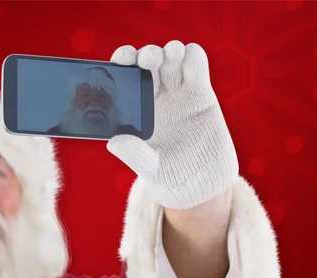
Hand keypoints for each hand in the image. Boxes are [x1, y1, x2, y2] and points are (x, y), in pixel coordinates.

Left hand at [106, 41, 238, 209]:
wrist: (201, 187)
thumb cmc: (168, 178)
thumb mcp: (149, 169)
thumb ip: (134, 154)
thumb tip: (114, 142)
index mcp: (133, 109)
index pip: (124, 76)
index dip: (122, 62)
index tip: (123, 61)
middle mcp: (154, 96)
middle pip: (148, 61)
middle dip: (147, 54)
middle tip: (147, 61)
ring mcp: (178, 93)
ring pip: (172, 56)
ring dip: (169, 50)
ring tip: (168, 58)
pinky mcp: (201, 94)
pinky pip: (196, 63)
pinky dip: (192, 55)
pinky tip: (188, 62)